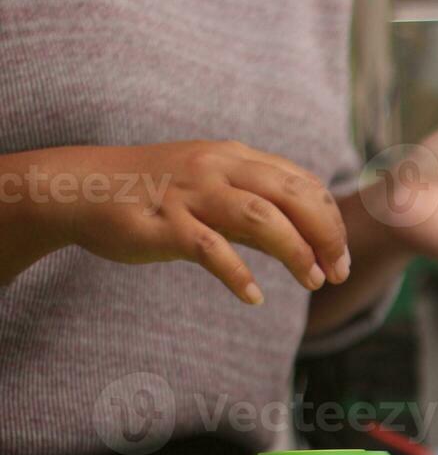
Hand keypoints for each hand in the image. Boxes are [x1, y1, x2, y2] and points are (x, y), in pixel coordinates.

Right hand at [11, 141, 349, 303]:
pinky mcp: (164, 224)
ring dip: (296, 251)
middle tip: (339, 271)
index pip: (303, 183)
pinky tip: (254, 297)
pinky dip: (238, 274)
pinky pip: (211, 249)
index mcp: (237, 157)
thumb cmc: (154, 191)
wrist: (80, 187)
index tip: (340, 253)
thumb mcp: (213, 187)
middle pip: (293, 197)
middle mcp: (219, 169)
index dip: (331, 218)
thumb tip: (307, 234)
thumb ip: (256, 204)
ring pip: (262, 218)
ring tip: (312, 280)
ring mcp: (191, 195)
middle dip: (327, 234)